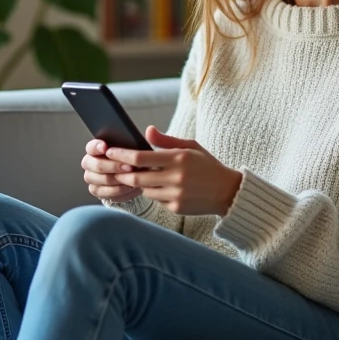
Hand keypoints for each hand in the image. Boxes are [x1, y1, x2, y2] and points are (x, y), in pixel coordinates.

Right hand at [82, 138, 143, 202]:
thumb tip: (151, 130)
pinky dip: (116, 190)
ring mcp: (91, 177)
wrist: (134, 179)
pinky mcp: (96, 190)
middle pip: (95, 165)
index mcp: (96, 148)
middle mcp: (90, 162)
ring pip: (98, 179)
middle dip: (113, 166)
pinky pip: (102, 192)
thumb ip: (140, 140)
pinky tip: (128, 187)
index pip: (92, 146)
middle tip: (129, 167)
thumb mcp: (137, 149)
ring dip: (116, 179)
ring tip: (132, 178)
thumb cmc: (134, 160)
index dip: (97, 147)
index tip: (106, 147)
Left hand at [105, 126, 242, 215]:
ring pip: (144, 190)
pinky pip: (156, 200)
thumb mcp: (191, 147)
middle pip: (137, 177)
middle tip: (114, 168)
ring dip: (139, 184)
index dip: (121, 155)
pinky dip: (154, 193)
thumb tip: (147, 131)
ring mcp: (175, 195)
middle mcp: (176, 178)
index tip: (110, 151)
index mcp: (178, 158)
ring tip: (142, 176)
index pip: (140, 157)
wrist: (228, 192)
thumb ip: (167, 140)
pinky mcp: (176, 208)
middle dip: (123, 173)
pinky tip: (162, 188)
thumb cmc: (207, 166)